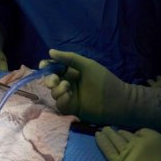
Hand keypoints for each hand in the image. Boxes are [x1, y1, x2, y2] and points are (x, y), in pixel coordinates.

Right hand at [40, 50, 160, 135]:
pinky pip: (60, 104)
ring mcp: (70, 97)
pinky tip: (68, 96)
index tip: (44, 65)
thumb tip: (50, 51)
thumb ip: (69, 58)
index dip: (46, 66)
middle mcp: (68, 84)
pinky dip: (61, 99)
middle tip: (54, 80)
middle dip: (49, 79)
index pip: (54, 68)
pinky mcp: (72, 109)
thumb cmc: (104, 80)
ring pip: (54, 93)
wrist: (117, 100)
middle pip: (50, 81)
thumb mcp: (87, 65)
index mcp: (71, 72)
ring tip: (67, 87)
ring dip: (57, 89)